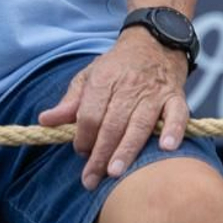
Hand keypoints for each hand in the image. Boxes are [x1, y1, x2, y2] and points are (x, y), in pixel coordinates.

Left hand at [37, 29, 190, 189]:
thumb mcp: (89, 77)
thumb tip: (45, 120)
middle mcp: (129, 87)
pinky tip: (166, 148)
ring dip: (127, 150)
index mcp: (104, 80)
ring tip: (115, 172)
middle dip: (100, 153)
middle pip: (112, 124)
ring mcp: (154, 93)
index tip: (79, 151)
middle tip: (91, 178)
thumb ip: (70, 102)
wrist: (154, 44)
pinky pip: (177, 115)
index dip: (82, 135)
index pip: (90, 113)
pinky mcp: (176, 98)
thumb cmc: (117, 66)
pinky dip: (173, 130)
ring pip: (140, 125)